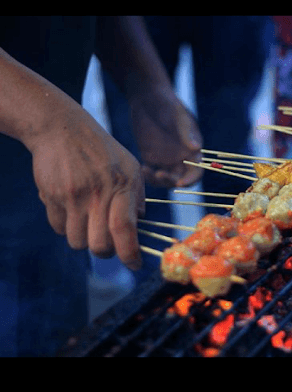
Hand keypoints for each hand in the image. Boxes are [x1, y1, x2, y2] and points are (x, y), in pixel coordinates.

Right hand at [29, 102, 145, 269]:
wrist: (61, 127)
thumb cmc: (100, 149)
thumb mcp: (129, 165)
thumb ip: (137, 195)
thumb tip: (140, 224)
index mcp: (123, 185)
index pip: (126, 229)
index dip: (130, 254)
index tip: (134, 264)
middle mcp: (98, 193)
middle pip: (100, 245)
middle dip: (104, 252)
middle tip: (106, 244)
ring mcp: (73, 196)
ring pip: (77, 241)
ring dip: (82, 238)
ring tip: (85, 220)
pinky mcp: (52, 197)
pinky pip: (58, 228)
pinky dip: (64, 225)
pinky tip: (69, 208)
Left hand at [129, 86, 203, 187]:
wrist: (146, 97)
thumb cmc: (166, 103)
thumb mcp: (177, 115)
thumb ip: (186, 131)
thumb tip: (197, 147)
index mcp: (193, 148)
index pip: (197, 171)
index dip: (191, 179)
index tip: (180, 183)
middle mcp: (182, 156)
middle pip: (182, 179)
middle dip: (172, 181)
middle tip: (159, 175)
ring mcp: (166, 158)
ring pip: (166, 180)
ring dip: (158, 181)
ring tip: (146, 170)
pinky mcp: (152, 158)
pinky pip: (152, 174)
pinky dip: (148, 176)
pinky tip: (142, 167)